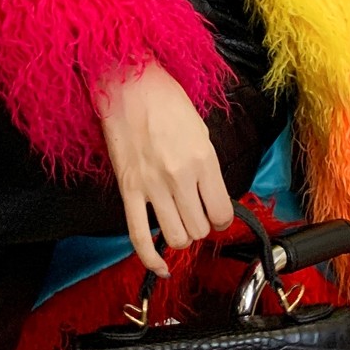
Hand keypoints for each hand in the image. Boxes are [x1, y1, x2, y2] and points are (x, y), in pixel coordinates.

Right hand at [97, 60, 234, 277]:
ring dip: (181, 236)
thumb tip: (211, 194)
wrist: (127, 83)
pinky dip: (150, 259)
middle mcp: (180, 176)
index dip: (222, 218)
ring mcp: (152, 186)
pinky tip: (160, 266)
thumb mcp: (200, 128)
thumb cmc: (165, 99)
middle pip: (200, 228)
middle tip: (196, 212)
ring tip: (179, 222)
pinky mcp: (128, 189)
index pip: (222, 212)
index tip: (217, 212)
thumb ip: (207, 166)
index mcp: (203, 159)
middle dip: (202, 225)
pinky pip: (139, 236)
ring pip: (176, 237)